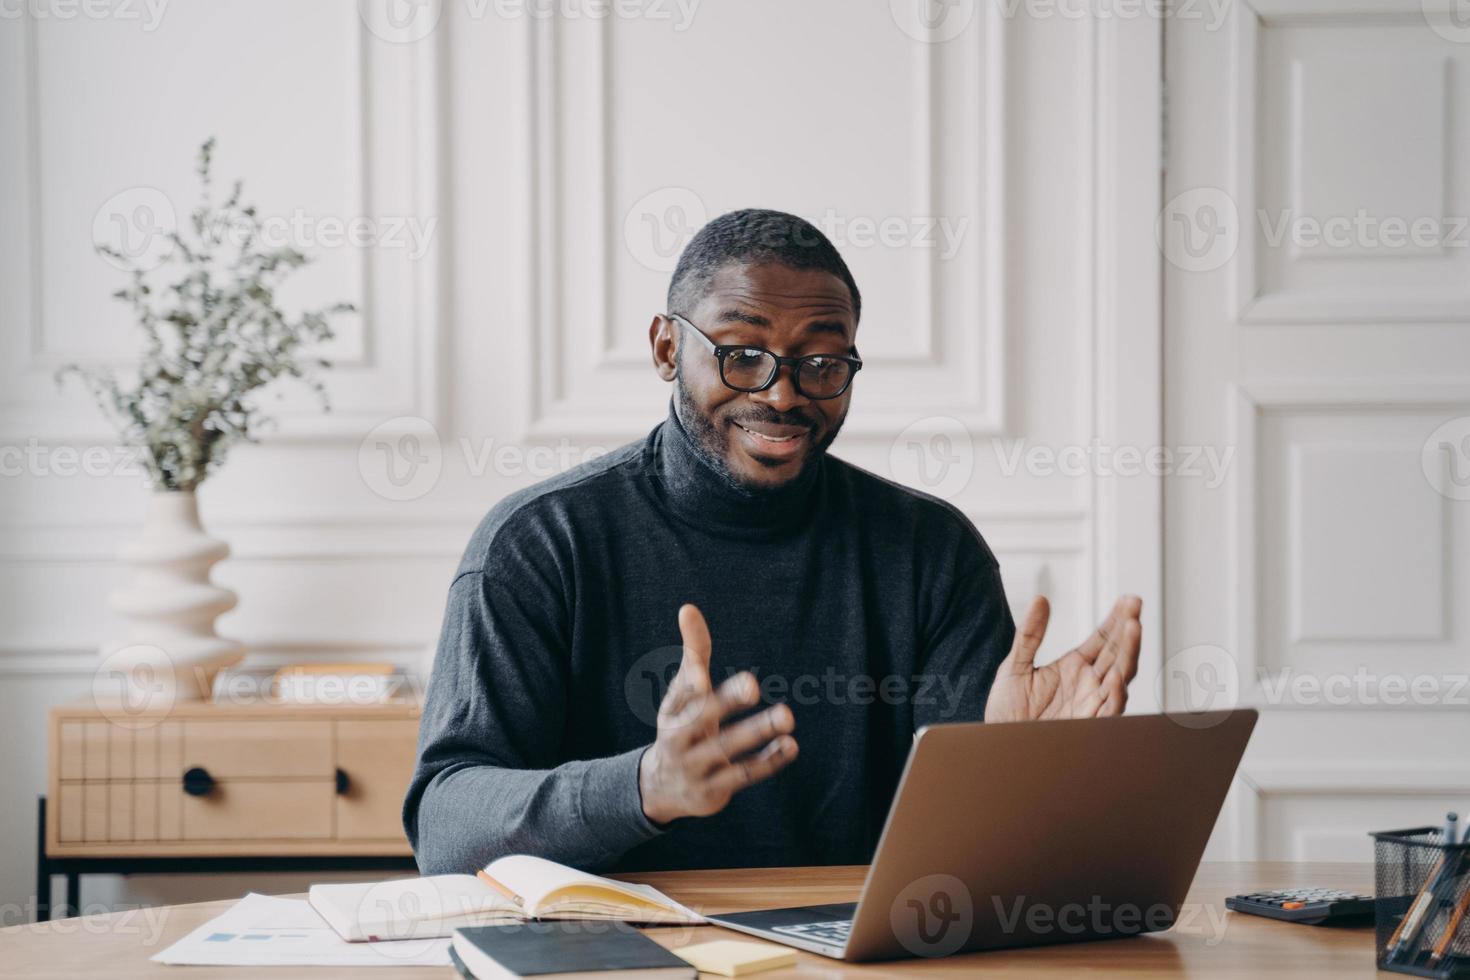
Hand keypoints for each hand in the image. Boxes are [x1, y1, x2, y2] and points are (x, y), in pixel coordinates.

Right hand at [638, 604, 798, 824]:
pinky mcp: (713, 791)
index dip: (690, 684)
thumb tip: (688, 608)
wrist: (661, 788)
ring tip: (787, 715)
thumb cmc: (681, 725)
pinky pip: (744, 775)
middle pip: (702, 719)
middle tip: (752, 684)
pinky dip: (768, 761)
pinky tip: (790, 745)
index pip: (679, 694)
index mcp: (671, 711)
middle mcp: (678, 739)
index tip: (701, 674)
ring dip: (757, 731)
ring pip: (727, 749)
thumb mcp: (682, 691)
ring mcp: (695, 767)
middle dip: (726, 702)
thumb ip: (692, 651)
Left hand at [983, 595, 1141, 722]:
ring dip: (1129, 654)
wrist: (998, 744)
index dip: (1117, 619)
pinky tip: (1118, 677)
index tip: (1129, 599)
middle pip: (1117, 653)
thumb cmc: (1008, 711)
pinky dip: (1116, 694)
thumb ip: (1030, 635)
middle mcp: (1089, 684)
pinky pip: (1109, 710)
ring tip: (1133, 629)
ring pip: (1120, 677)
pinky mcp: (1087, 725)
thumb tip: (1041, 599)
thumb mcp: (1015, 666)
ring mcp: (1091, 704)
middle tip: (1135, 607)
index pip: (1104, 639)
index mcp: (1075, 667)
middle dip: (1129, 630)